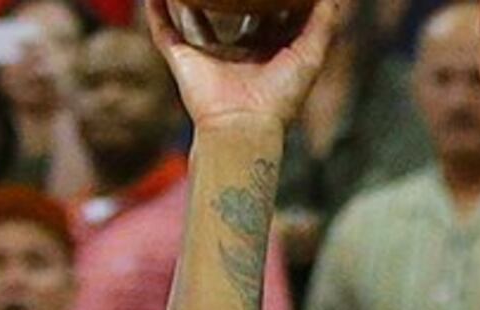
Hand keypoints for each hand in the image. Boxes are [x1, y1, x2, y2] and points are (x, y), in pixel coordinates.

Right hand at [146, 0, 354, 131]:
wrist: (243, 127)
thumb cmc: (280, 97)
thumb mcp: (311, 54)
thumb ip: (324, 21)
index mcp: (263, 47)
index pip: (265, 9)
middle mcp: (234, 48)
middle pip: (228, 8)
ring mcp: (205, 53)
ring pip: (192, 14)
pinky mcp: (182, 58)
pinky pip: (164, 30)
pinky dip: (155, 10)